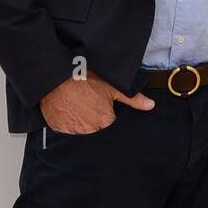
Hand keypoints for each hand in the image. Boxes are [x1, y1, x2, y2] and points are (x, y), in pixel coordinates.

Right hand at [39, 70, 153, 133]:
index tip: (100, 105)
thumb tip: (150, 105)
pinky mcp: (59, 128)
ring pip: (80, 130)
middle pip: (95, 129)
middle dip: (93, 119)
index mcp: (105, 122)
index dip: (106, 114)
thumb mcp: (112, 86)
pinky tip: (67, 108)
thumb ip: (133, 98)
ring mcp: (73, 131)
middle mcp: (90, 130)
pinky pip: (65, 129)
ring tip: (77, 104)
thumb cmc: (85, 79)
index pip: (110, 126)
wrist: (57, 76)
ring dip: (79, 121)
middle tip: (88, 103)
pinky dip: (66, 121)